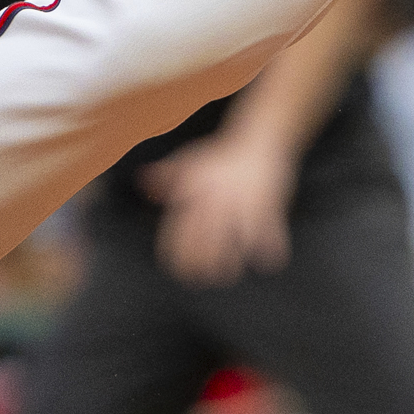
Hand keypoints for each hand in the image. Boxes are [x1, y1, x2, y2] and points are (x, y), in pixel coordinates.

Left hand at [139, 135, 297, 286]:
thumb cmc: (224, 153)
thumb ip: (166, 175)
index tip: (180, 269)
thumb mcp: (191, 160)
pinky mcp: (268, 207)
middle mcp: (216, 202)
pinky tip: (268, 259)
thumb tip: (143, 181)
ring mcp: (242, 205)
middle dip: (203, 267)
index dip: (178, 257)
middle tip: (206, 276)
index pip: (179, 234)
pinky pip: (269, 236)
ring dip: (231, 264)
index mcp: (196, 194)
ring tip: (231, 271)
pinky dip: (270, 252)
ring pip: (233, 246)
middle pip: (203, 247)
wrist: (261, 137)